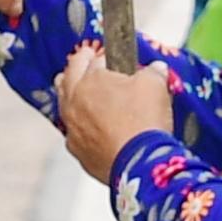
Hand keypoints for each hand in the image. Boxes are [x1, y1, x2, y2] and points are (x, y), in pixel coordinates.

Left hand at [53, 49, 174, 180]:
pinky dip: (80, 127)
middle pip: (67, 79)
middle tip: (82, 62)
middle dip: (75, 68)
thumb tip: (156, 69)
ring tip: (75, 91)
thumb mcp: (155, 86)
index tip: (105, 56)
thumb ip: (153, 72)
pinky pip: (74, 134)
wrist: (139, 164)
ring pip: (65, 107)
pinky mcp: (78, 153)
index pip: (91, 61)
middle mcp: (74, 103)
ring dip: (70, 96)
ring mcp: (72, 129)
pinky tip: (87, 128)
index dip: (100, 57)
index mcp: (90, 80)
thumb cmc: (145, 120)